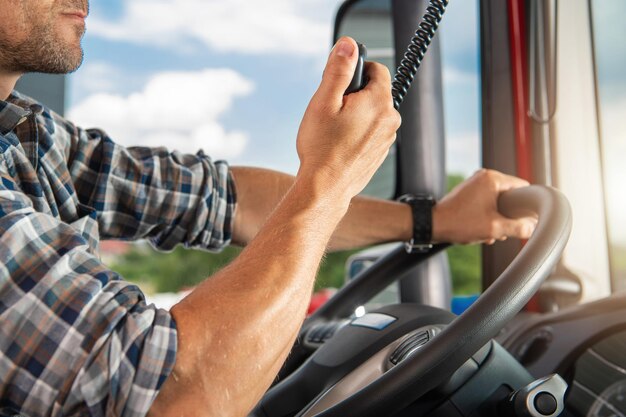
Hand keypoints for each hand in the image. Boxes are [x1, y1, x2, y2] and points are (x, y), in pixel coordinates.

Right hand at [296, 37, 400, 200]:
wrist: (325, 189)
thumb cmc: (322, 149)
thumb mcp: (324, 102)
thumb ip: (339, 70)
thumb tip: (348, 45)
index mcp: (379, 102)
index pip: (377, 69)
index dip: (356, 70)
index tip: (339, 84)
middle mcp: (390, 119)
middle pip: (374, 91)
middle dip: (353, 95)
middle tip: (331, 111)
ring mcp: (387, 139)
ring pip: (372, 113)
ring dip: (355, 114)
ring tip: (333, 131)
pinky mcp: (381, 153)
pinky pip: (370, 132)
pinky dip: (357, 132)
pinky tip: (339, 145)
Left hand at [432, 169, 536, 244]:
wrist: (433, 225)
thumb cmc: (460, 224)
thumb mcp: (495, 229)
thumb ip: (518, 228)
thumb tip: (532, 227)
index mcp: (492, 179)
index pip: (523, 188)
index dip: (527, 205)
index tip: (524, 219)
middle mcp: (484, 176)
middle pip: (510, 196)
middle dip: (508, 216)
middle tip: (501, 229)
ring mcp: (475, 183)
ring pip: (498, 202)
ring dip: (497, 219)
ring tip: (489, 232)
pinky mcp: (468, 192)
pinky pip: (487, 203)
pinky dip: (487, 216)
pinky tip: (482, 230)